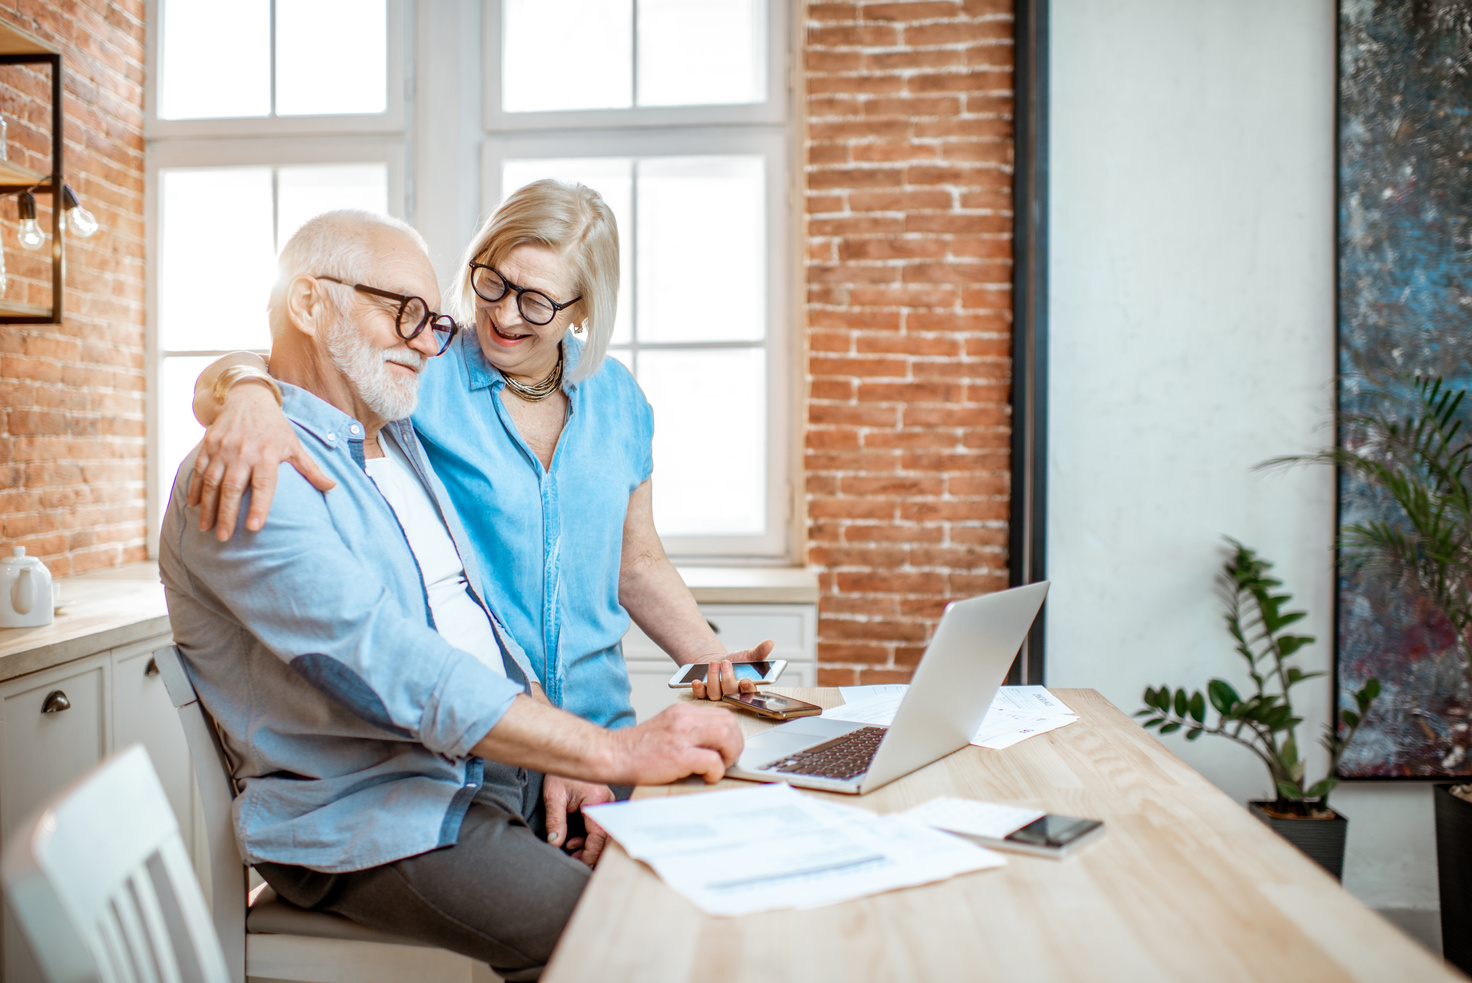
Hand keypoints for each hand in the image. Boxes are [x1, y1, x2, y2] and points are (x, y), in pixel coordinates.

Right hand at [187, 385, 335, 539]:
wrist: (248, 399)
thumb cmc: (275, 428)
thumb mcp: (294, 446)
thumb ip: (311, 469)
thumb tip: (333, 488)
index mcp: (267, 454)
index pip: (264, 485)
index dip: (260, 506)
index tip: (255, 528)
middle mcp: (243, 452)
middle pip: (234, 488)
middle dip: (227, 514)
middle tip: (224, 537)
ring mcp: (223, 448)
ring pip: (212, 482)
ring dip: (208, 507)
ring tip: (207, 528)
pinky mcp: (209, 445)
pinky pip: (199, 470)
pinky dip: (195, 488)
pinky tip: (194, 506)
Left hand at [543, 775, 614, 866]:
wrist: (566, 755)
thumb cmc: (561, 772)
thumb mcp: (554, 797)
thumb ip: (555, 821)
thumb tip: (555, 843)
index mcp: (597, 801)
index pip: (598, 835)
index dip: (589, 853)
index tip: (578, 862)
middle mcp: (607, 803)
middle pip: (605, 837)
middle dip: (591, 852)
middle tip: (575, 861)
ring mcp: (607, 804)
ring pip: (604, 833)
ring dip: (590, 845)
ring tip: (572, 851)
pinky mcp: (603, 805)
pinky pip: (601, 826)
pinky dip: (589, 837)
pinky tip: (574, 841)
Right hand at [605, 702, 743, 785]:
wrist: (612, 755)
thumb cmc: (637, 749)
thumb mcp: (667, 728)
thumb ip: (689, 731)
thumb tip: (715, 745)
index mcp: (683, 712)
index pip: (723, 715)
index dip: (732, 734)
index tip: (727, 749)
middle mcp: (684, 718)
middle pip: (730, 724)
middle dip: (735, 746)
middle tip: (726, 761)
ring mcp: (681, 735)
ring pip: (727, 737)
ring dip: (728, 756)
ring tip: (717, 768)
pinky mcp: (679, 756)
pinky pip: (713, 761)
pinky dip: (715, 772)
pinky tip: (705, 777)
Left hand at [688, 639, 775, 701]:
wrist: (719, 663)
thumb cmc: (736, 663)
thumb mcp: (748, 656)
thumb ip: (760, 652)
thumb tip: (770, 643)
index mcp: (746, 689)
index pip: (749, 694)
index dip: (747, 689)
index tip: (745, 680)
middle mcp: (732, 695)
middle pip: (731, 693)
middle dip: (728, 678)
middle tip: (726, 663)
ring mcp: (718, 696)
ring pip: (715, 694)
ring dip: (713, 679)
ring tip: (714, 664)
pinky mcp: (704, 694)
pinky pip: (700, 695)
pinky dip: (698, 689)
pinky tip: (697, 681)